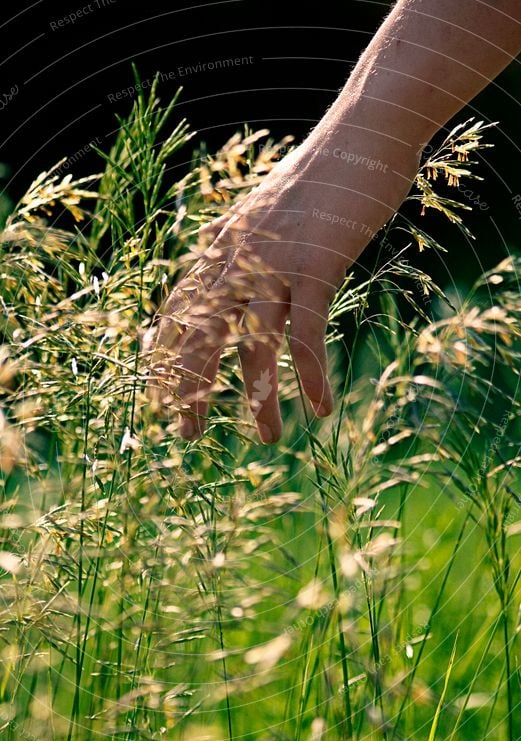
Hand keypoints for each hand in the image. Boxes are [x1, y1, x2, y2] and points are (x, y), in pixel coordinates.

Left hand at [144, 131, 417, 442]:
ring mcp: (274, 261)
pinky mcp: (315, 266)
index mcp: (221, 245)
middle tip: (189, 434)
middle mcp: (236, 256)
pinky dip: (311, 375)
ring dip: (260, 399)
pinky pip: (306, 334)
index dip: (163, 357)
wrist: (364, 135)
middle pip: (200, 335)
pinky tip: (321, 407)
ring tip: (268, 439)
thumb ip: (238, 240)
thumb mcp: (265, 211)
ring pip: (254, 345)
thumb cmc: (319, 178)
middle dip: (190, 389)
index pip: (177, 310)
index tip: (158, 397)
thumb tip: (218, 259)